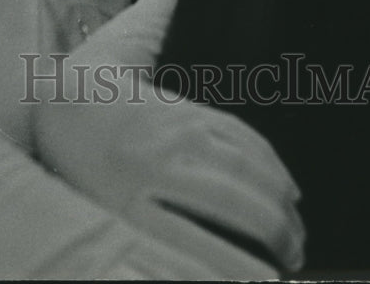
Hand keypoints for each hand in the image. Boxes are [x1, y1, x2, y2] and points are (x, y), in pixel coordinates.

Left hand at [33, 72, 303, 275]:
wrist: (72, 103)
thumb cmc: (87, 175)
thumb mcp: (104, 218)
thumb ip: (148, 243)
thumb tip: (203, 276)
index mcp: (127, 198)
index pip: (193, 242)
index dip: (237, 265)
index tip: (269, 283)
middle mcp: (155, 161)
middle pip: (234, 198)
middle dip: (275, 231)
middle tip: (296, 257)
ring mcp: (176, 130)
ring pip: (245, 163)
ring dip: (280, 199)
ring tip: (296, 231)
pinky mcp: (189, 109)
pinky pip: (241, 135)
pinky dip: (271, 163)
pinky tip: (286, 188)